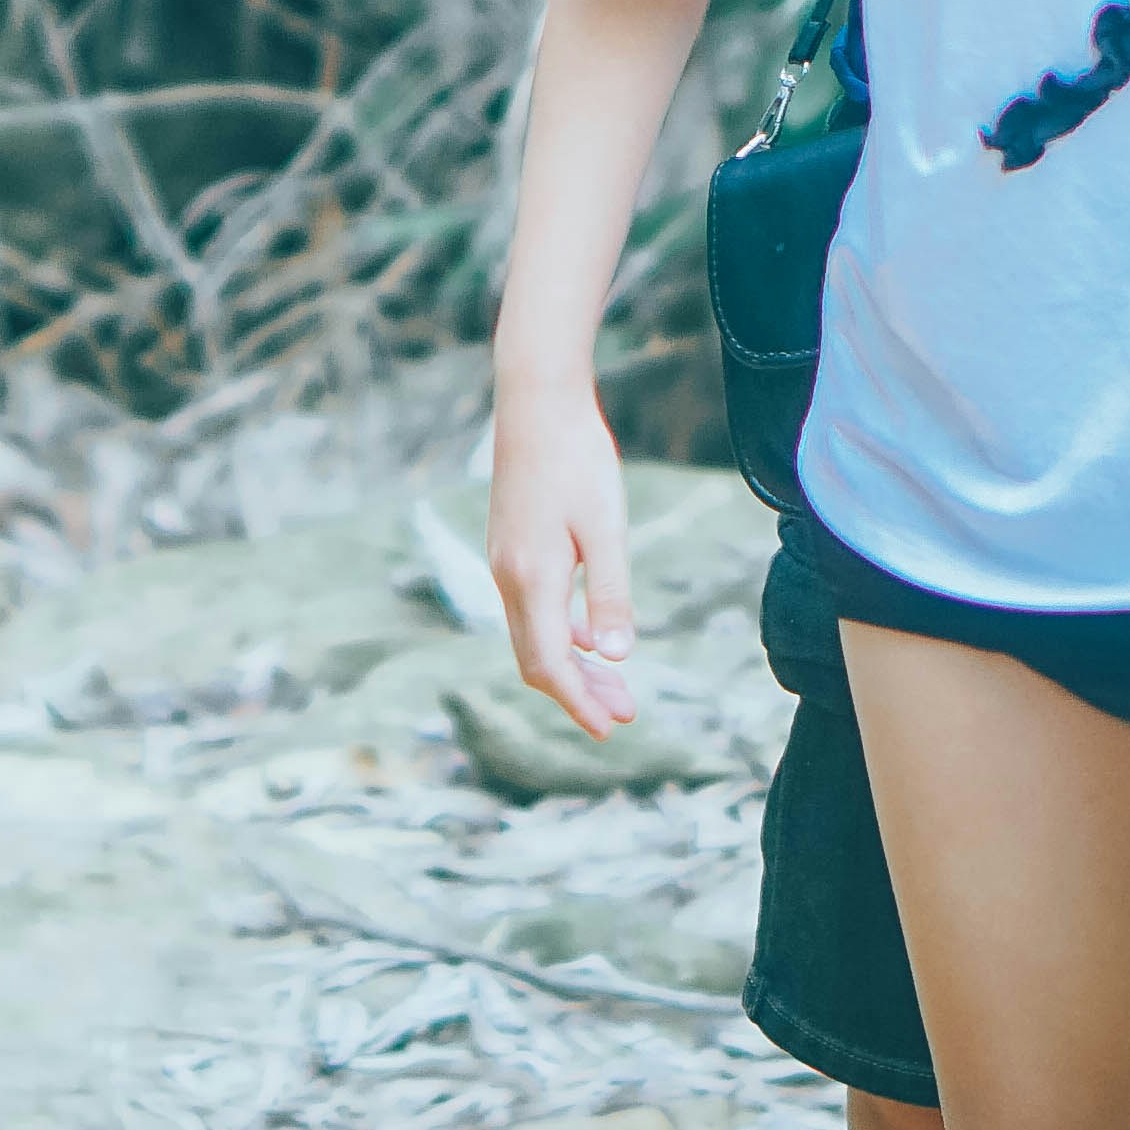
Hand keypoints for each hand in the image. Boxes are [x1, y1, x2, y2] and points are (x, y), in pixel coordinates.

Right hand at [487, 378, 638, 735]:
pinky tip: (591, 637)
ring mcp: (504, 562)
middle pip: (537, 659)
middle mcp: (509, 577)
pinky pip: (531, 609)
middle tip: (624, 714)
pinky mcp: (509, 546)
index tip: (612, 729)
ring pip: (533, 636)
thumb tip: (617, 656)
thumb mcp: (606, 527)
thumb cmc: (577, 458)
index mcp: (532, 578)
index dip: (579, 703)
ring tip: (615, 684)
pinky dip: (561, 634)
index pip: (550, 665)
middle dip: (579, 693)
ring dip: (572, 666)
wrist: (536, 401)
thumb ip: (610, 594)